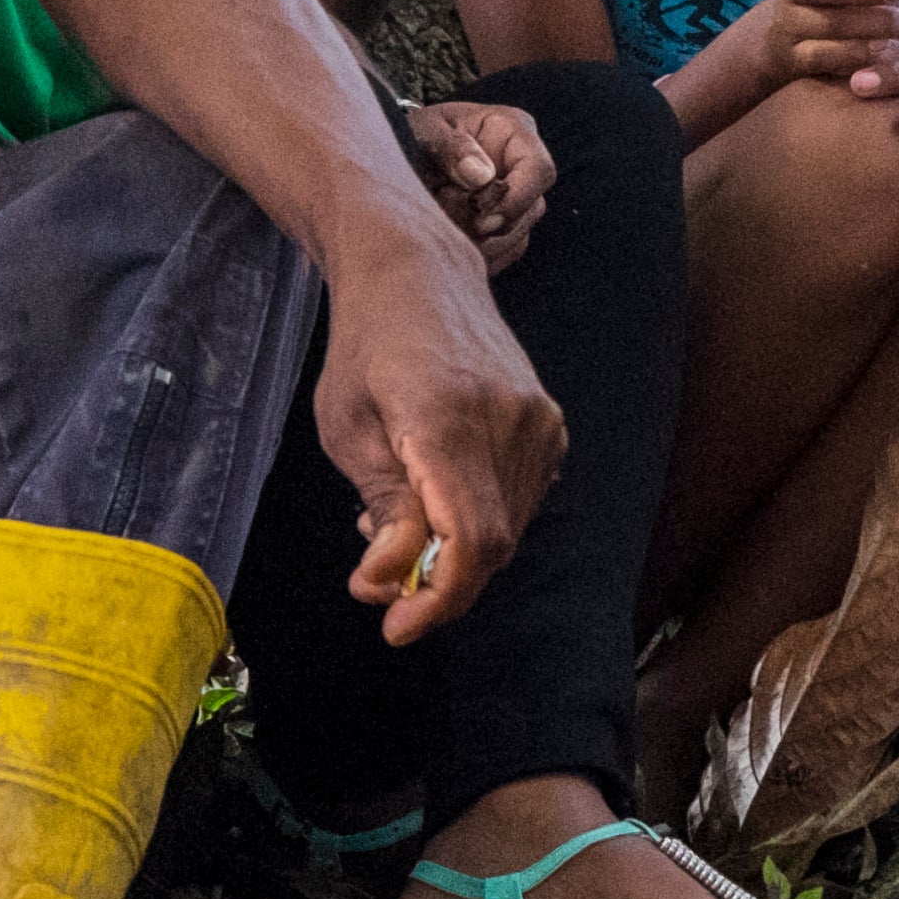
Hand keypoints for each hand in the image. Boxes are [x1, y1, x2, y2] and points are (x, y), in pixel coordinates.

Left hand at [312, 233, 563, 647]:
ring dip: (452, 548)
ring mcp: (539, 420)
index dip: (438, 599)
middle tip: (378, 573)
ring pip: (507, 530)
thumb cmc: (368, 346)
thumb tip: (390, 582)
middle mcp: (510, 420)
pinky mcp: (550, 422)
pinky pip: (519, 501)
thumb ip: (383, 507)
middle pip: (491, 545)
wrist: (419, 272)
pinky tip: (433, 493)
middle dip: (435, 580)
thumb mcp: (347, 428)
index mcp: (450, 417)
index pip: (471, 540)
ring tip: (396, 513)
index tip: (396, 626)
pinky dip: (477, 519)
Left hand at [402, 100, 553, 271]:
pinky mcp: (506, 226)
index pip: (538, 169)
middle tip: (442, 211)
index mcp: (512, 130)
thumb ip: (451, 148)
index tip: (481, 220)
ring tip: (438, 219)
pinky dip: (477, 254)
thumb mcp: (424, 131)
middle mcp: (522, 165)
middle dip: (487, 224)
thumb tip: (482, 176)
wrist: (402, 154)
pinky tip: (448, 238)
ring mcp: (518, 198)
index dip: (516, 199)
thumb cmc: (416, 135)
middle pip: (531, 209)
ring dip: (478, 241)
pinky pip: (504, 252)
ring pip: (517, 236)